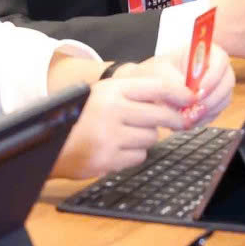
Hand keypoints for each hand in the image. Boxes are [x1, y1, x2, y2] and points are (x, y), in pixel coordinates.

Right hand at [54, 61, 197, 177]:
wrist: (53, 142)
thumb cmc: (84, 116)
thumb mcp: (104, 94)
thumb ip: (134, 93)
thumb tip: (175, 98)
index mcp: (112, 90)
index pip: (157, 87)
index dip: (180, 93)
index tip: (191, 99)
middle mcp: (112, 110)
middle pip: (160, 115)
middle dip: (174, 120)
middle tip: (180, 122)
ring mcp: (110, 136)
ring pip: (151, 138)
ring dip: (146, 137)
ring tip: (127, 134)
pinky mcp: (109, 159)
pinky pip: (139, 156)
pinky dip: (134, 154)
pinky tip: (118, 148)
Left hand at [152, 40, 236, 125]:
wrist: (153, 87)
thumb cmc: (158, 72)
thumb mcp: (162, 71)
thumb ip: (175, 80)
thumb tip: (189, 95)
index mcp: (206, 52)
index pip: (221, 61)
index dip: (213, 77)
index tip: (199, 90)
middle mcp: (217, 68)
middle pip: (227, 83)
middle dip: (212, 98)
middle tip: (195, 108)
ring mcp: (218, 86)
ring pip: (223, 100)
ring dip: (207, 110)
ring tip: (188, 116)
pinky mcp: (215, 103)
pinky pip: (216, 112)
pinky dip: (203, 118)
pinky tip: (189, 119)